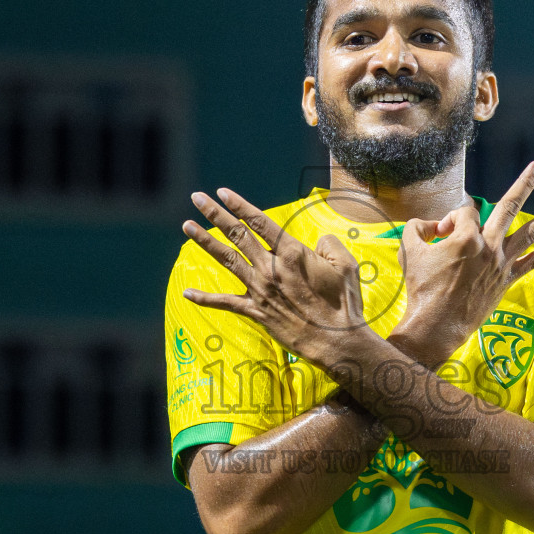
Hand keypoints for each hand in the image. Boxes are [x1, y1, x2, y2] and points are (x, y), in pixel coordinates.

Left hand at [182, 188, 366, 364]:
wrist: (337, 341)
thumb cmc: (344, 302)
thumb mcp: (346, 264)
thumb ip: (329, 244)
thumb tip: (317, 240)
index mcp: (292, 253)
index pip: (259, 222)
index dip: (239, 205)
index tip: (223, 192)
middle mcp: (271, 268)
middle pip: (237, 234)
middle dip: (215, 214)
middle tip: (197, 198)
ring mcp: (260, 290)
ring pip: (226, 259)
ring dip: (205, 241)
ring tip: (186, 225)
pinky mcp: (256, 312)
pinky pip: (225, 302)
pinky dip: (205, 298)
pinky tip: (187, 292)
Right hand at [388, 161, 533, 367]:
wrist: (435, 325)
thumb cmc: (421, 288)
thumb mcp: (410, 251)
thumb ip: (415, 228)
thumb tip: (429, 224)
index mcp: (465, 237)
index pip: (464, 214)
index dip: (450, 219)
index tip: (439, 234)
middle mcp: (488, 246)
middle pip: (509, 206)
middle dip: (525, 183)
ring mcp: (500, 263)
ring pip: (531, 232)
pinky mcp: (506, 280)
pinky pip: (531, 263)